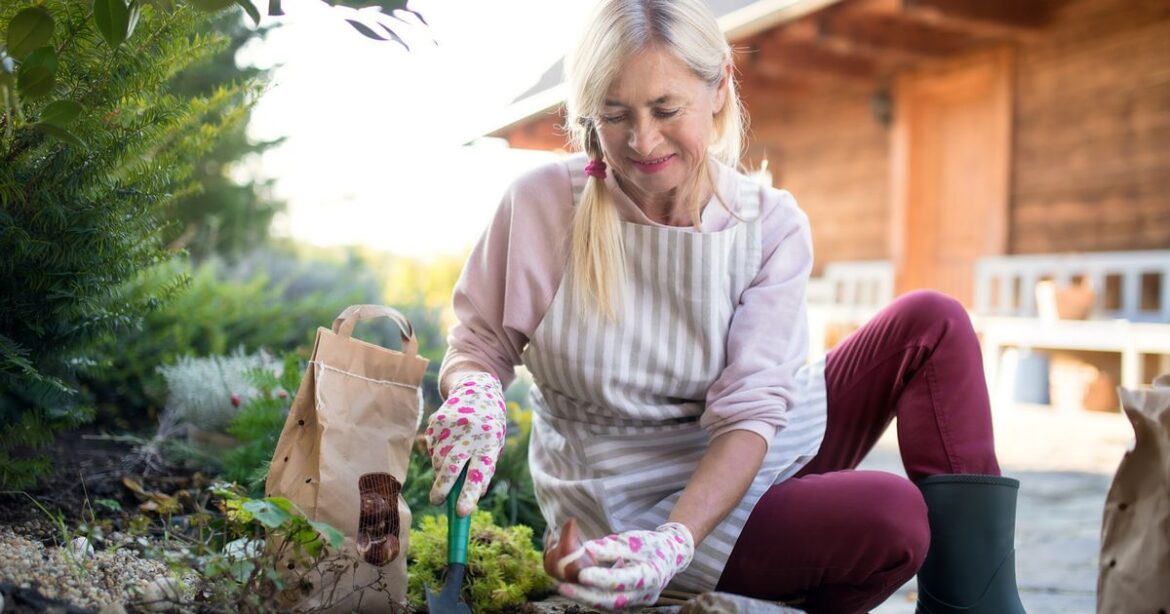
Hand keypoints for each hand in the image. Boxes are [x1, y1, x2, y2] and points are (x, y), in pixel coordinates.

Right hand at [424, 372, 506, 514]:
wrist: (477, 391)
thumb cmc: (488, 428)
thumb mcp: (494, 446)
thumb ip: (484, 470)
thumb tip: (470, 498)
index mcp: (489, 443)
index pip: (478, 473)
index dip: (469, 494)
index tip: (461, 512)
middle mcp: (469, 434)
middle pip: (451, 468)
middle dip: (442, 489)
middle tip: (437, 502)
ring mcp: (450, 427)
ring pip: (439, 461)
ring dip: (441, 471)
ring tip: (451, 464)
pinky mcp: (436, 423)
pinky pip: (432, 448)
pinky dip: (437, 454)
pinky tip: (448, 444)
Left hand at [556, 522, 694, 609]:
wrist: (670, 555)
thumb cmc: (650, 544)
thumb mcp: (632, 540)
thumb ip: (609, 547)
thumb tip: (583, 549)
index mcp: (650, 575)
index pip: (622, 580)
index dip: (601, 578)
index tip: (581, 574)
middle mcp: (645, 593)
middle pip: (612, 600)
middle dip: (586, 595)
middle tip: (563, 587)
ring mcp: (638, 601)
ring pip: (608, 604)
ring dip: (585, 597)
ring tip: (564, 586)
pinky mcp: (630, 602)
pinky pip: (610, 602)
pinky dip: (593, 595)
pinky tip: (576, 587)